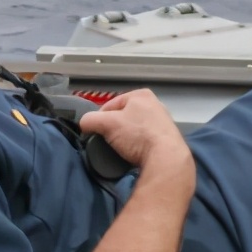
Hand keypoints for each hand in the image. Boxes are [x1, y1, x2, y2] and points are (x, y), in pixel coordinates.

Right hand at [78, 89, 192, 177]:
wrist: (165, 157)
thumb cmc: (137, 135)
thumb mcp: (107, 124)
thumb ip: (90, 120)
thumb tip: (84, 124)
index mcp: (141, 94)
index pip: (111, 104)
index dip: (100, 118)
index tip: (96, 132)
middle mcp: (155, 103)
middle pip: (123, 116)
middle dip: (114, 128)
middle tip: (108, 142)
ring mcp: (163, 121)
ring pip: (134, 128)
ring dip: (126, 138)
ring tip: (121, 150)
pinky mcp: (168, 137)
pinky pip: (145, 139)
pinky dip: (138, 145)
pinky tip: (135, 153)